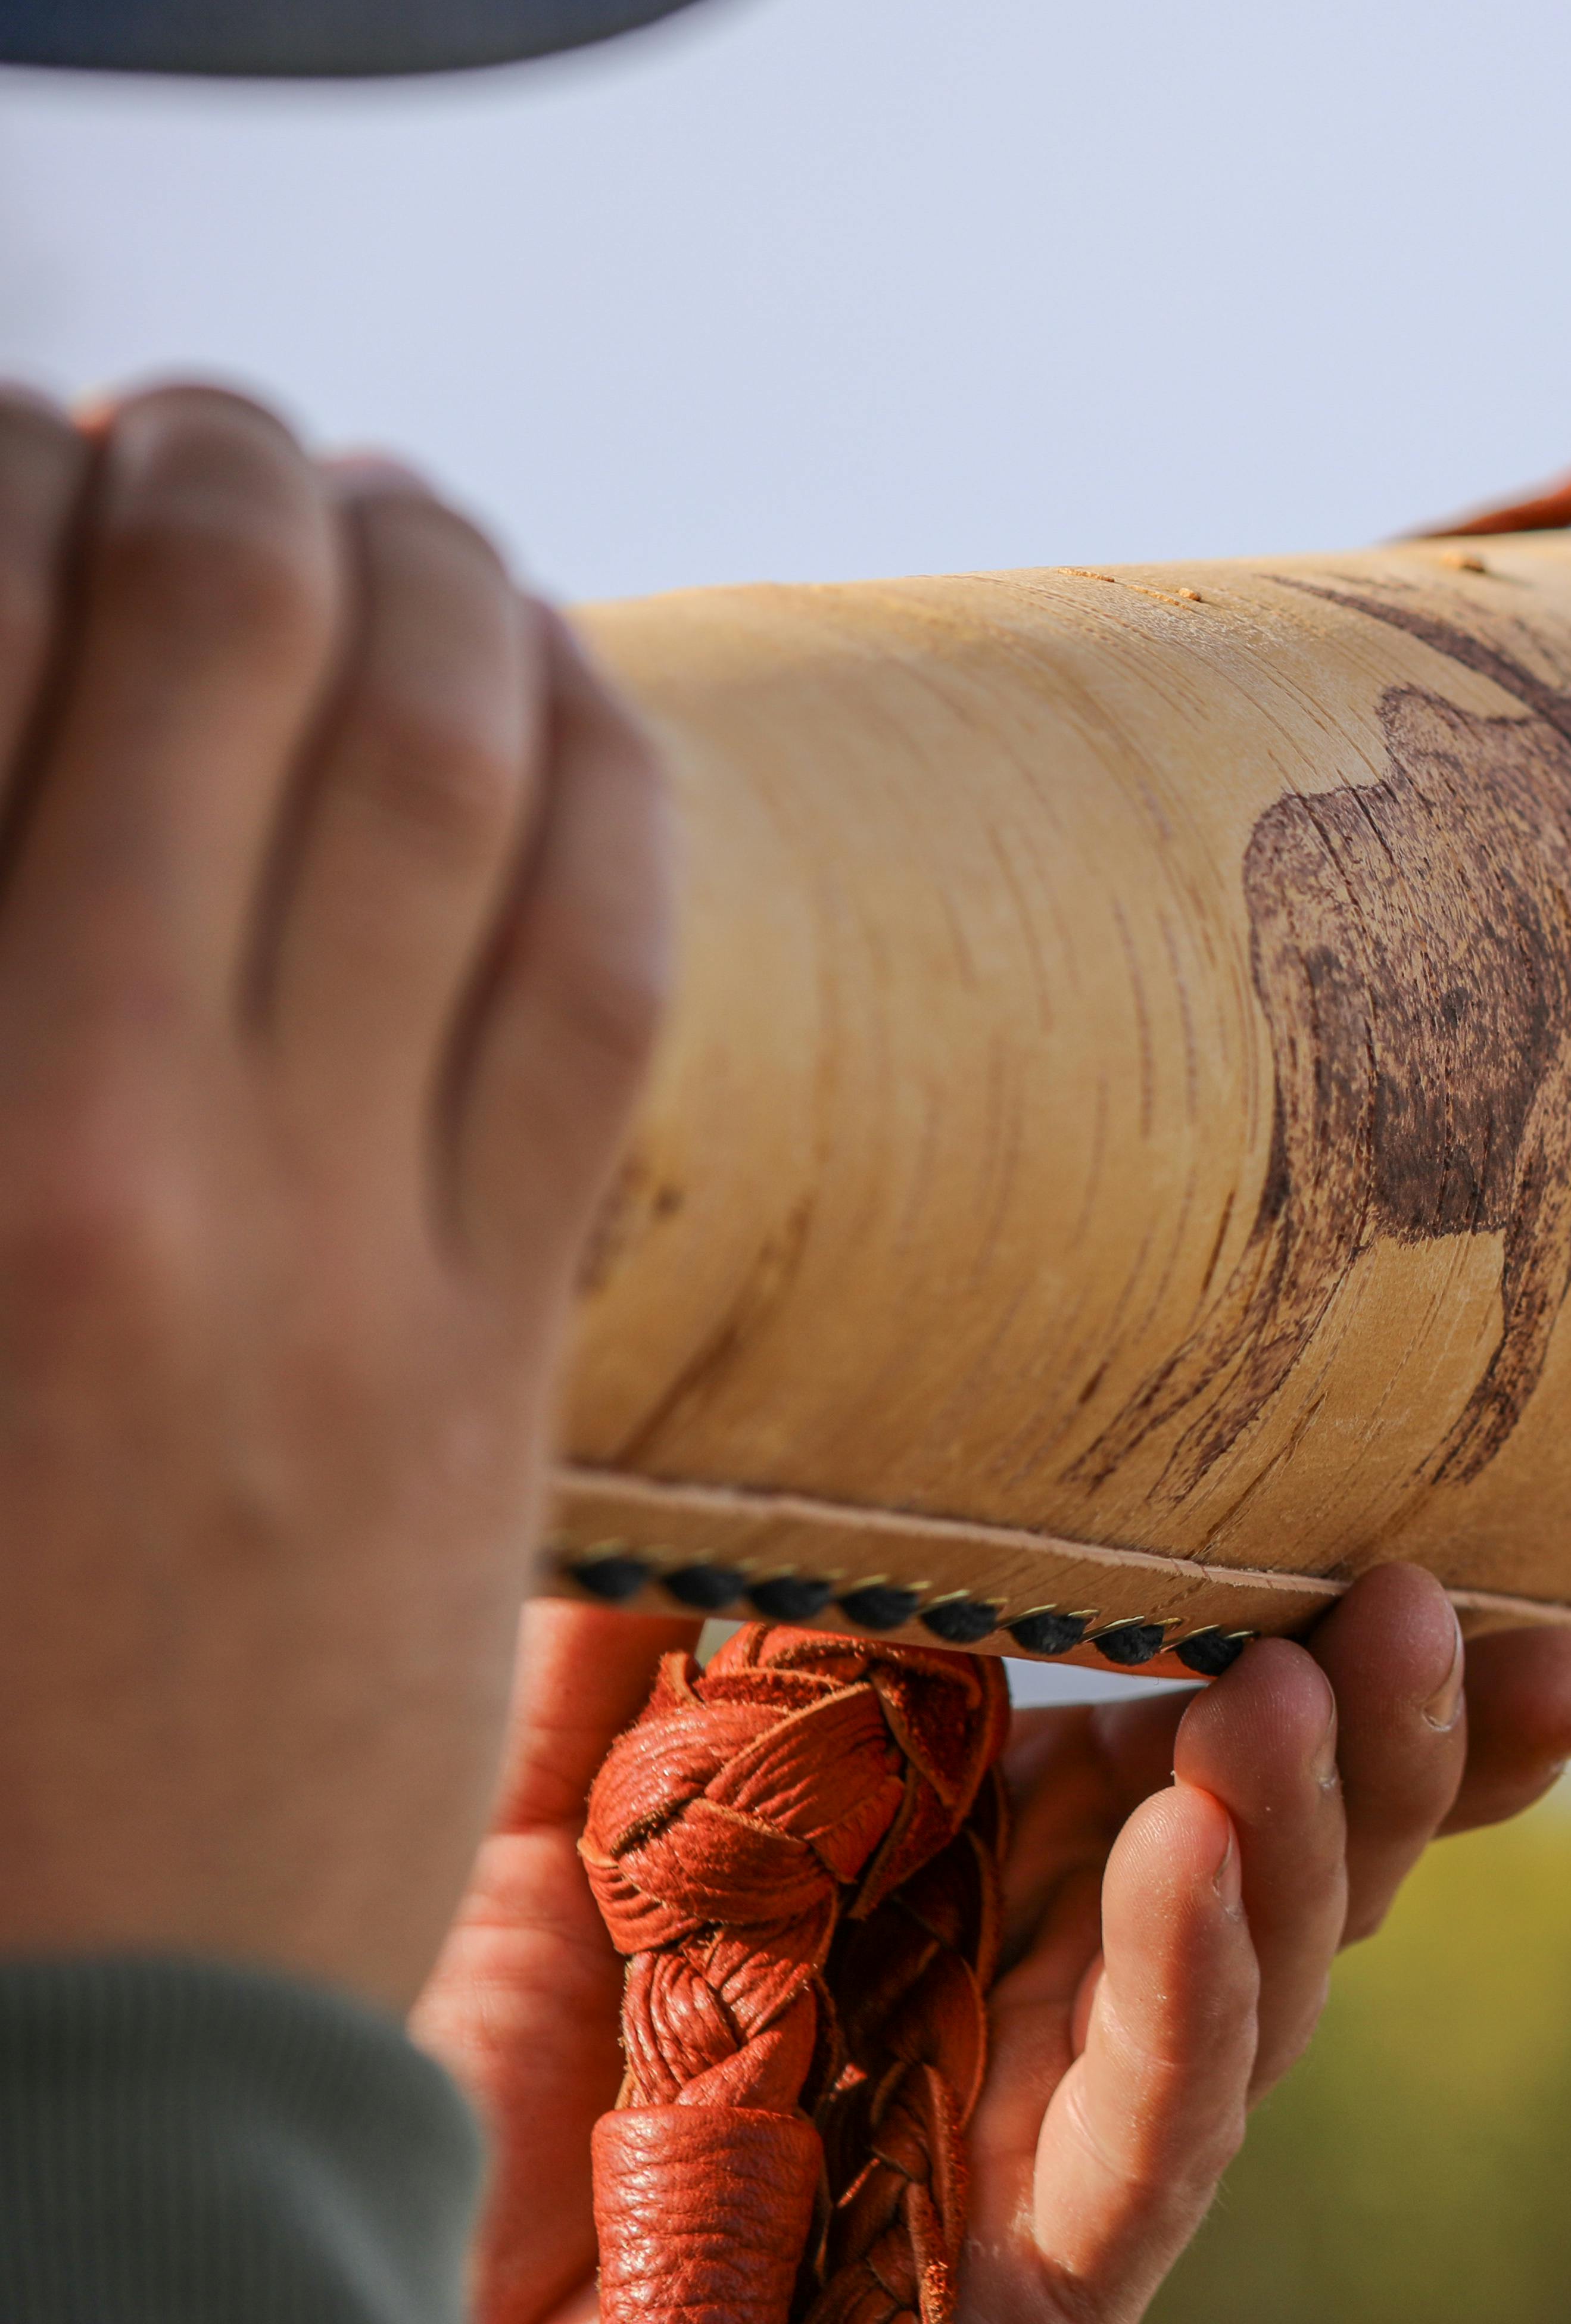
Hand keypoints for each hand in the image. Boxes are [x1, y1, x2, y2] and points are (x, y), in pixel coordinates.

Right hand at [0, 384, 669, 2012]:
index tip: (25, 441)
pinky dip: (602, 786)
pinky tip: (567, 702)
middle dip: (225, 478)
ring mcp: (331, 1237)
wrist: (44, 2047)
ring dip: (440, 579)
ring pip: (456, 774)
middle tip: (213, 425)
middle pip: (222, 659)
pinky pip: (608, 975)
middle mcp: (108, 1139)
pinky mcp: (499, 1340)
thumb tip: (43, 822)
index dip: (7, 489)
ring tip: (401, 503)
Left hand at [414, 1566, 1570, 2323]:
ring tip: (1290, 1692)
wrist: (358, 2292)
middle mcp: (1058, 1987)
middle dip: (1401, 1733)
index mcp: (992, 1864)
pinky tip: (1190, 1850)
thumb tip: (701, 1381)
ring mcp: (1055, 2138)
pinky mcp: (1032, 2279)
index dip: (1361, 1662)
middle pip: (1295, 1848)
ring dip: (1300, 1828)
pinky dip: (1188, 1991)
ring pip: (1260, 1976)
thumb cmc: (457, 2072)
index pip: (1220, 1738)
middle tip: (1426, 1596)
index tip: (1451, 1548)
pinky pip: (1148, 2137)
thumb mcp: (536, 1805)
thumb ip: (637, 1624)